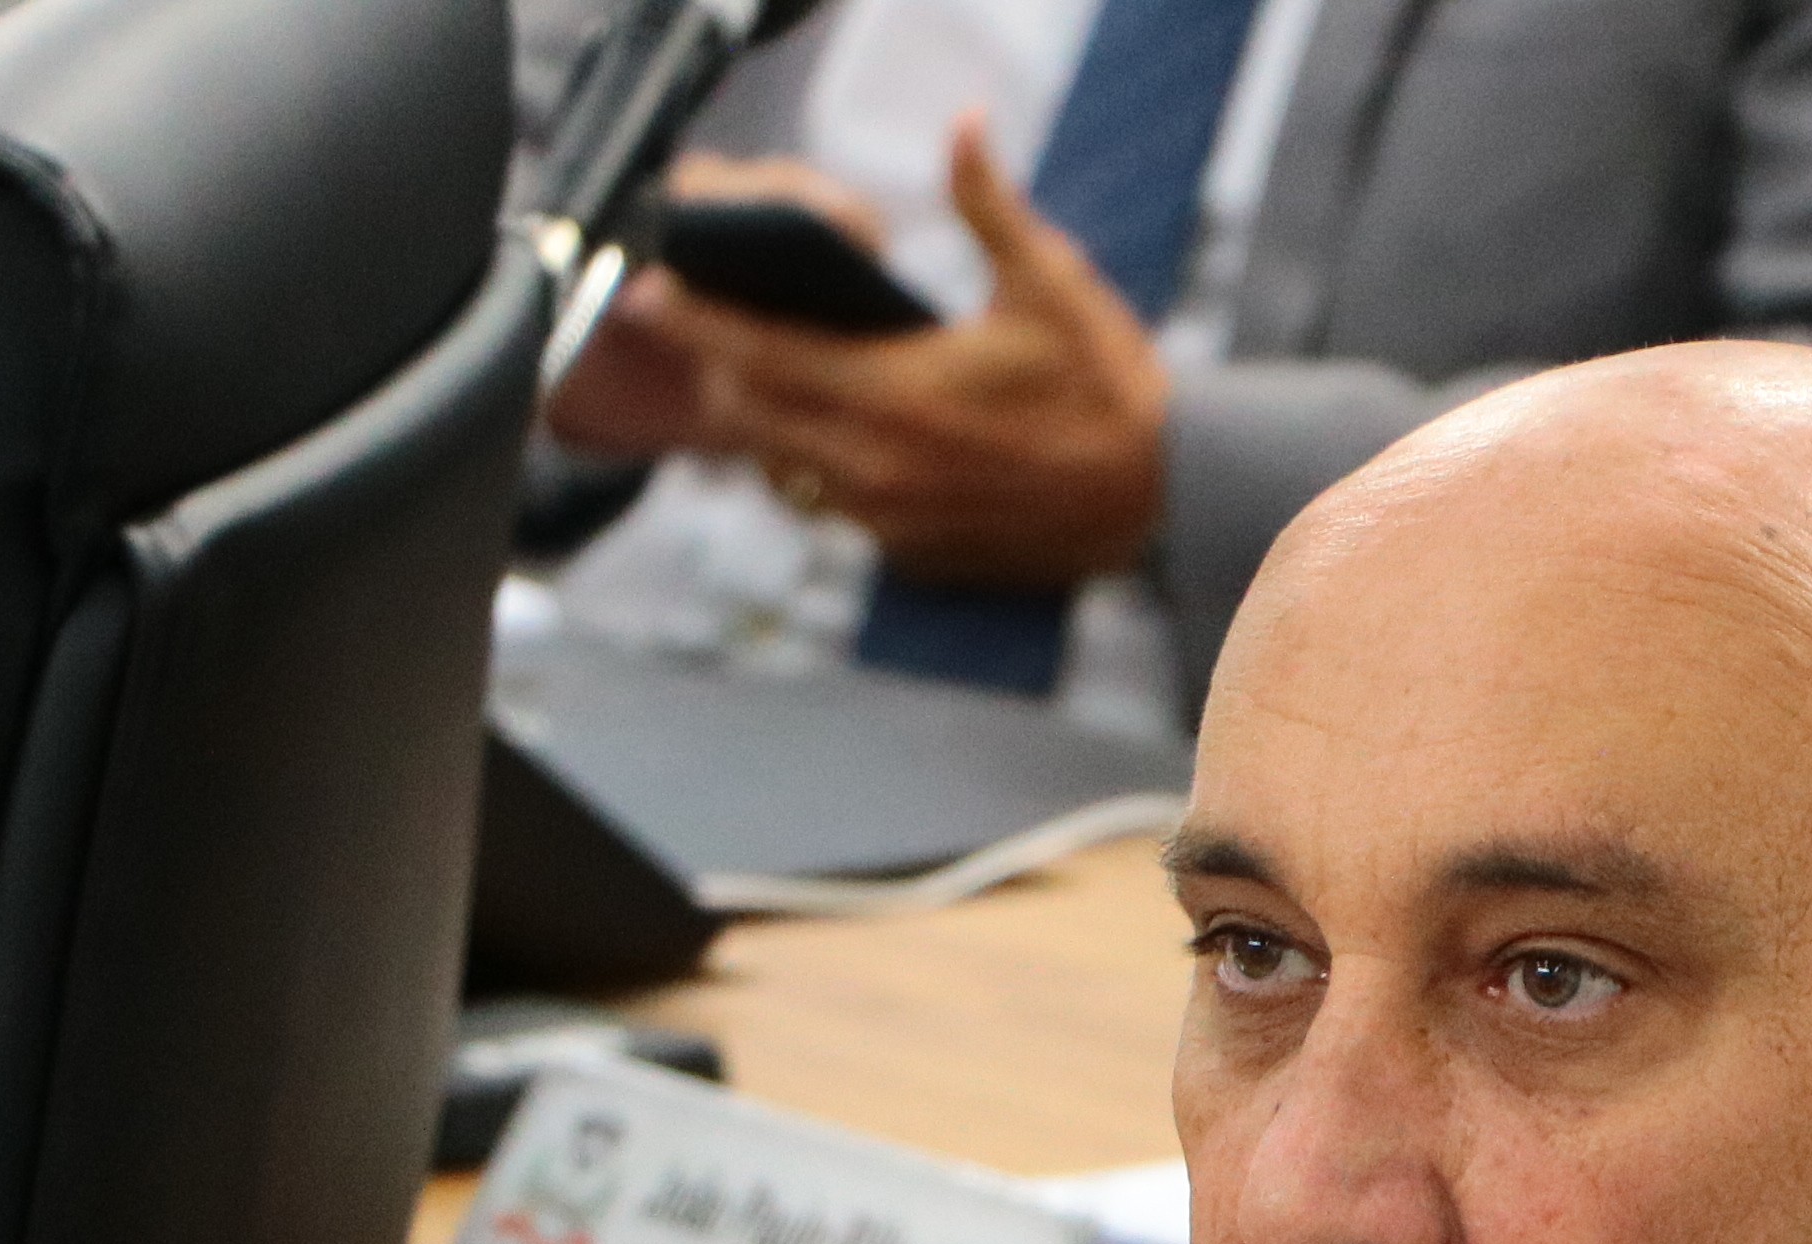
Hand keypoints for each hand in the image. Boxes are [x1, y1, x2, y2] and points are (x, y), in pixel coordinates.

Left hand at [601, 119, 1174, 592]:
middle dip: (718, 369)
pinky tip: (830, 432)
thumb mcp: (1050, 283)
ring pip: (784, 469)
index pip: (763, 356)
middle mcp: (880, 465)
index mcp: (898, 392)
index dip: (698, 323)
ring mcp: (891, 518)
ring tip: (756, 377)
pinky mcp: (911, 552)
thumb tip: (964, 124)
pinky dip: (815, 469)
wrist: (1160, 500)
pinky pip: (832, 509)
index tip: (651, 292)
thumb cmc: (1109, 388)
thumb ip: (989, 204)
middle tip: (697, 325)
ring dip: (764, 423)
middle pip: (753, 416)